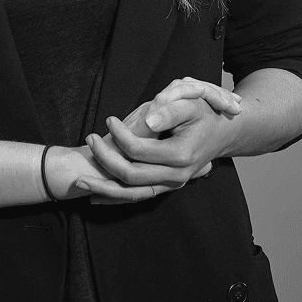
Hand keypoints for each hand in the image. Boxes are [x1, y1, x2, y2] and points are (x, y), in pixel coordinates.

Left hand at [76, 77, 240, 204]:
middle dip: (104, 159)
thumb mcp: (192, 104)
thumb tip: (148, 121)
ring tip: (79, 181)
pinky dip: (115, 198)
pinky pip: (137, 197)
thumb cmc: (204, 115)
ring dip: (104, 189)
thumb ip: (171, 110)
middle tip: (89, 139)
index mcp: (181, 155)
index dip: (119, 135)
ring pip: (132, 194)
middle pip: (131, 176)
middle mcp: (176, 176)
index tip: (109, 119)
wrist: (222, 134)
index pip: (139, 150)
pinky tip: (94, 196)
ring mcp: (171, 185)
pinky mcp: (165, 187)